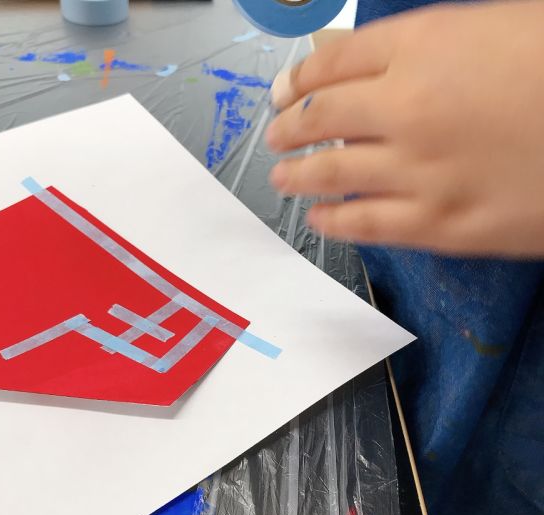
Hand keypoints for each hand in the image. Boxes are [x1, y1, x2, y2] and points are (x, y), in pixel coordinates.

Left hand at [265, 1, 543, 256]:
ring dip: (296, 176)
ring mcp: (419, 172)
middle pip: (318, 119)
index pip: (331, 63)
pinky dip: (331, 221)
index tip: (282, 93)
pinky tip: (317, 218)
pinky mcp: (440, 226)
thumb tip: (364, 62)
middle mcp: (407, 108)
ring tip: (282, 178)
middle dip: (287, 128)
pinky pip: (364, 225)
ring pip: (329, 174)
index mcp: (424, 46)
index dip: (297, 80)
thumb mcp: (501, 24)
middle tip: (275, 137)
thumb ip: (427, 45)